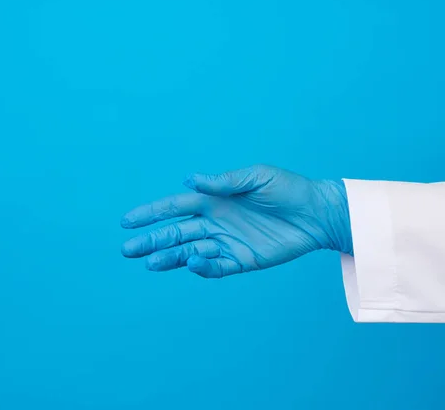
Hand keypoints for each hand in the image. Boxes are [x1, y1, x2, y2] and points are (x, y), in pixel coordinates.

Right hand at [120, 164, 352, 277]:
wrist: (317, 213)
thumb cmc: (288, 189)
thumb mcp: (258, 176)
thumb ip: (224, 181)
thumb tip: (189, 179)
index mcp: (213, 199)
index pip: (174, 206)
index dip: (150, 213)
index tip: (127, 221)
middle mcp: (215, 221)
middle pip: (175, 232)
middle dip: (151, 240)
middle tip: (127, 250)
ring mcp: (227, 242)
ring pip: (190, 251)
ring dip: (169, 257)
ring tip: (150, 264)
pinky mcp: (242, 260)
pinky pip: (217, 267)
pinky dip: (202, 267)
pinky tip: (192, 264)